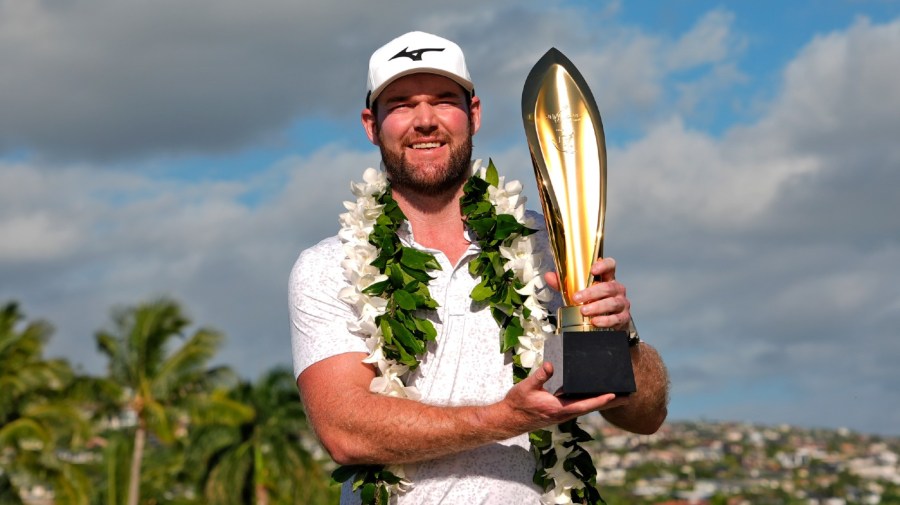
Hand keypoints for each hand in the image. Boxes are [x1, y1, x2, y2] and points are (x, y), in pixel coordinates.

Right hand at [501, 361, 626, 431]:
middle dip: (610, 402)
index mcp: (558, 408)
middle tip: (628, 397)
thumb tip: (551, 365)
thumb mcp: (526, 387)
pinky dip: (592, 401)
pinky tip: (596, 395)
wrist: (509, 418)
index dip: (599, 400)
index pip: (583, 404)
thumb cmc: (517, 403)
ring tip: (619, 395)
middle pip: (591, 407)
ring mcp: (563, 414)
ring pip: (587, 407)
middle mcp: (564, 413)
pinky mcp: (560, 411)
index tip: (614, 395)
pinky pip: (580, 406)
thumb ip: (539, 376)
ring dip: (603, 402)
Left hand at [544, 257, 631, 329]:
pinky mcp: (623, 318)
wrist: (609, 324)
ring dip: (597, 307)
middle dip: (591, 292)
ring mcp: (622, 304)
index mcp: (607, 279)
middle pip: (608, 287)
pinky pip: (616, 318)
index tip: (593, 270)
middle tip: (577, 298)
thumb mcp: (580, 292)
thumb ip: (565, 284)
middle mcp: (617, 290)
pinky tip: (595, 321)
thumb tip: (549, 276)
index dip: (603, 265)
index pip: (610, 266)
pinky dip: (605, 320)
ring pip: (612, 303)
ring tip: (583, 311)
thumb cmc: (593, 304)